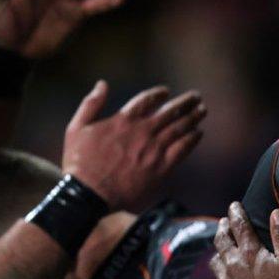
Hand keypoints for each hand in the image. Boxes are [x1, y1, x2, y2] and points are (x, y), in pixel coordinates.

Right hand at [62, 81, 204, 210]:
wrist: (89, 194)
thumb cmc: (79, 163)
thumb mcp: (76, 127)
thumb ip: (91, 104)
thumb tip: (102, 84)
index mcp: (123, 120)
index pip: (147, 100)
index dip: (159, 94)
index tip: (167, 92)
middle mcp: (142, 132)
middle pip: (170, 111)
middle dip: (185, 103)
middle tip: (195, 97)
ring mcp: (153, 149)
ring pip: (179, 128)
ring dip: (193, 117)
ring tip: (202, 110)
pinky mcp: (161, 168)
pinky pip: (182, 149)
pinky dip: (192, 139)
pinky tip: (198, 133)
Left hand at [210, 204, 278, 278]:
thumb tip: (275, 213)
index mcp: (249, 253)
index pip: (239, 225)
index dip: (236, 212)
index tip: (234, 204)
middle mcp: (232, 265)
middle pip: (221, 240)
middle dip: (223, 228)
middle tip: (224, 221)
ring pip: (215, 261)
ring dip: (218, 251)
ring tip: (221, 248)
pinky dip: (220, 276)